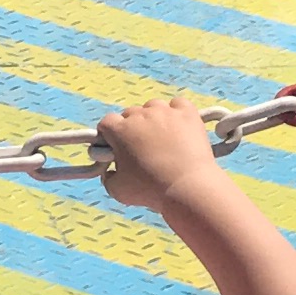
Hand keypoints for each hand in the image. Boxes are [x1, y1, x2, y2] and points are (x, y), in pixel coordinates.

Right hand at [94, 96, 222, 211]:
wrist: (188, 188)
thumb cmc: (151, 190)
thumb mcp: (118, 191)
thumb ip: (108, 178)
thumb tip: (109, 171)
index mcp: (120, 130)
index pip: (107, 123)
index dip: (109, 135)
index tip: (116, 147)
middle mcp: (141, 115)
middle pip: (130, 114)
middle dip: (132, 128)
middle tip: (141, 148)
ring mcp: (165, 112)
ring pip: (153, 107)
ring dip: (154, 119)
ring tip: (162, 139)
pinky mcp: (187, 113)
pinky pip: (178, 104)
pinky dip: (177, 113)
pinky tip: (179, 128)